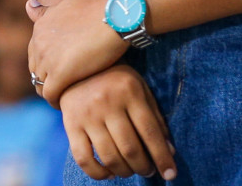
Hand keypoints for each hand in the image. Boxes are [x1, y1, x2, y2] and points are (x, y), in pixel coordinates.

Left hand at [26, 0, 129, 105]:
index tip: (58, 70)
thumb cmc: (98, 9)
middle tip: (62, 86)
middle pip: (36, 70)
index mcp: (40, 28)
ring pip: (40, 85)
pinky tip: (66, 103)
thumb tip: (28, 5)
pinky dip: (56, 101)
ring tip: (65, 96)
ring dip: (51, 91)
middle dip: (46, 79)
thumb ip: (46, 11)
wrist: (114, 15)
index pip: (35, 54)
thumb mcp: (66, 5)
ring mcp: (47, 59)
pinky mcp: (60, 74)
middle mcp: (39, 43)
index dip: (46, 64)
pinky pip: (50, 95)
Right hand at [58, 65, 177, 180]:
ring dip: (124, 171)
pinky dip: (98, 173)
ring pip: (109, 156)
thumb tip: (169, 151)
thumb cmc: (116, 80)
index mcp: (129, 91)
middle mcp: (107, 102)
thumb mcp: (140, 88)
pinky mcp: (71, 125)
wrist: (77, 67)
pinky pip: (83, 158)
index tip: (170, 174)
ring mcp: (87, 115)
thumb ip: (155, 117)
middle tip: (148, 171)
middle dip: (143, 167)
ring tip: (130, 171)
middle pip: (130, 148)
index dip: (161, 156)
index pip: (149, 131)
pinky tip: (109, 173)